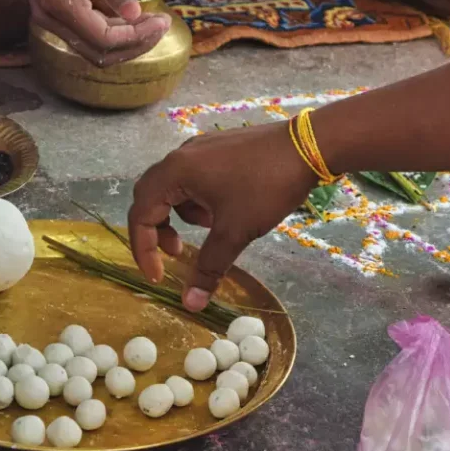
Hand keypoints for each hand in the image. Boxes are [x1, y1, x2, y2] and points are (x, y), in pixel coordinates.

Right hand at [3, 0, 169, 65]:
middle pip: (100, 53)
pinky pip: (89, 35)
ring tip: (154, 21)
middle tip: (162, 24)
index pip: (104, 39)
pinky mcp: (56, 15)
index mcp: (57, 3)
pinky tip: (134, 15)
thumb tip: (135, 14)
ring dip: (127, 41)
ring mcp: (50, 20)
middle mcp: (50, 20)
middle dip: (136, 44)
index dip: (137, 36)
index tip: (162, 20)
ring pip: (95, 48)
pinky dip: (114, 31)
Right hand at [129, 122, 316, 310]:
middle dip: (159, 230)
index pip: (141, 213)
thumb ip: (208, 267)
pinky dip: (201, 199)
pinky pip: (196, 177)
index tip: (160, 275)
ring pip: (176, 187)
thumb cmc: (266, 187)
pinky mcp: (220, 147)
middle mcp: (182, 154)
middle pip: (151, 196)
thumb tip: (190, 304)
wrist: (308, 146)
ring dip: (186, 214)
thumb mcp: (235, 232)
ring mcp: (202, 147)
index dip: (144, 249)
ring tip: (217, 227)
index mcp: (176, 172)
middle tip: (178, 252)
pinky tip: (231, 208)